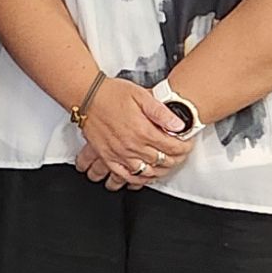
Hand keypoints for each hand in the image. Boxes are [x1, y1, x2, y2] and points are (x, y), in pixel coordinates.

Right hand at [75, 79, 193, 187]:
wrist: (86, 95)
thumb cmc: (111, 93)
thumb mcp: (141, 95)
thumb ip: (161, 112)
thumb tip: (179, 125)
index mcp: (143, 130)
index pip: (172, 147)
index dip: (184, 147)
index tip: (186, 144)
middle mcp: (131, 145)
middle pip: (162, 161)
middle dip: (175, 159)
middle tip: (179, 155)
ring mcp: (119, 153)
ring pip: (146, 171)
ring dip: (159, 171)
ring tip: (165, 165)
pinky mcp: (107, 156)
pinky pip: (124, 175)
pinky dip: (136, 179)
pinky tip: (142, 176)